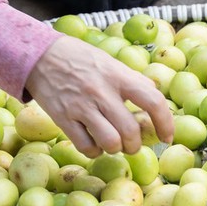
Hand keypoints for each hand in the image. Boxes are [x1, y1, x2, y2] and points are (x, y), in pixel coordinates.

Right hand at [25, 34, 175, 156]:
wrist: (39, 55)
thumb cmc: (79, 58)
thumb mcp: (109, 62)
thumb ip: (132, 79)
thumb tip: (156, 96)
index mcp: (117, 75)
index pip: (152, 101)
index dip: (166, 123)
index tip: (167, 137)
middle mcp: (101, 91)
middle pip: (131, 131)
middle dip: (135, 144)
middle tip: (131, 142)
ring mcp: (81, 106)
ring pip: (111, 142)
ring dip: (116, 148)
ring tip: (112, 142)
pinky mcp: (62, 118)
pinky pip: (86, 147)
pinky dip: (94, 150)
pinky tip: (93, 141)